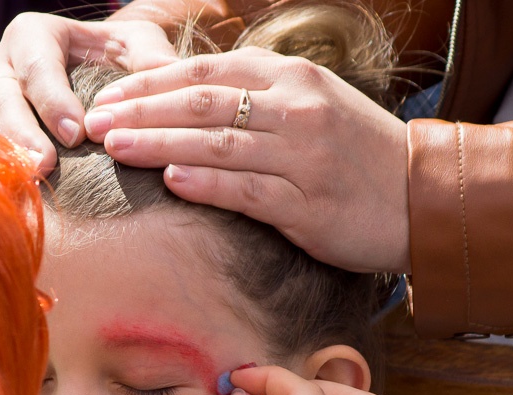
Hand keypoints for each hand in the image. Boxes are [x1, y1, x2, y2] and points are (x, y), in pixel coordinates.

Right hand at [0, 13, 178, 171]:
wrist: (98, 94)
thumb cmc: (118, 66)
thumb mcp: (138, 49)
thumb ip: (151, 57)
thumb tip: (168, 75)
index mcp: (33, 36)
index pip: (36, 63)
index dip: (53, 98)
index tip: (77, 134)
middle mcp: (1, 68)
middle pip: (0, 97)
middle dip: (21, 132)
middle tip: (45, 165)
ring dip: (5, 159)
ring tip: (29, 185)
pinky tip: (19, 199)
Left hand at [83, 48, 410, 272]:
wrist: (418, 196)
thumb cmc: (357, 155)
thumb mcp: (313, 108)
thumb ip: (258, 101)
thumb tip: (194, 105)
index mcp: (291, 80)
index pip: (206, 72)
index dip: (150, 83)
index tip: (108, 97)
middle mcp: (295, 109)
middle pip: (202, 102)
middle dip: (141, 111)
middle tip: (93, 122)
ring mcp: (303, 156)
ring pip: (217, 142)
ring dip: (159, 143)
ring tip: (114, 147)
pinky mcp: (308, 203)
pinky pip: (248, 189)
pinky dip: (207, 182)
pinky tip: (171, 179)